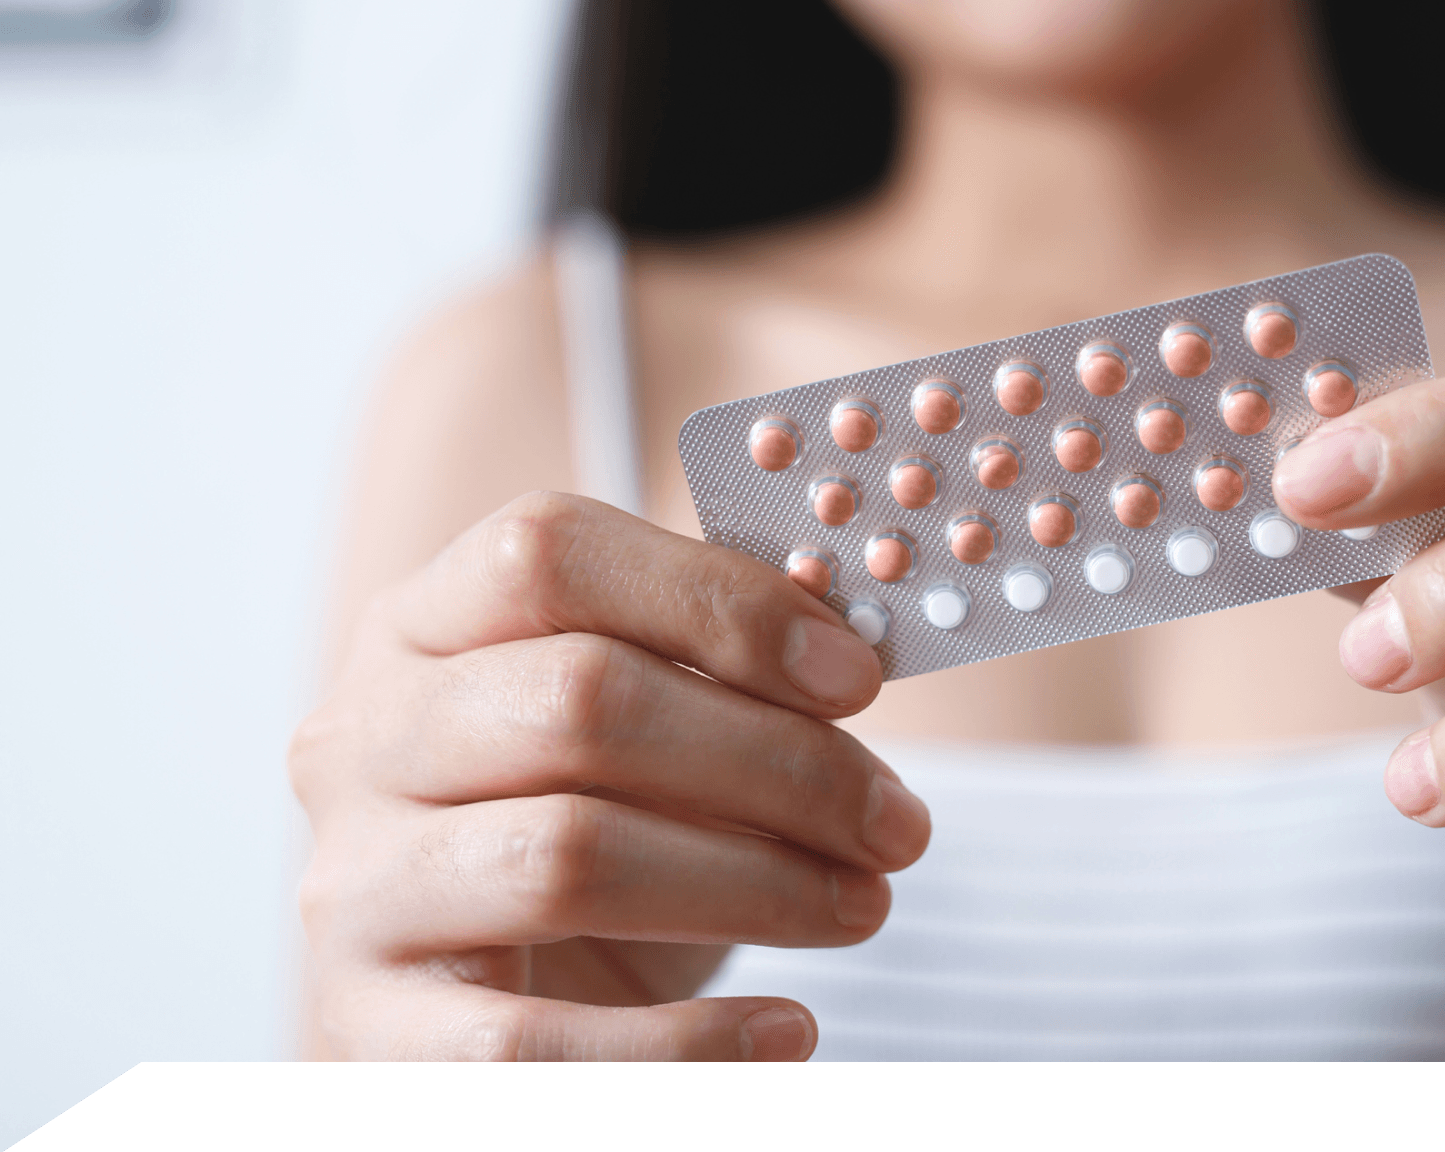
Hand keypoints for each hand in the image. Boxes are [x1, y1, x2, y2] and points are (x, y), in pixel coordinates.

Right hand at [290, 492, 928, 1059]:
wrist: (490, 1001)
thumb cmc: (595, 831)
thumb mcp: (645, 730)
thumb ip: (719, 673)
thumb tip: (848, 661)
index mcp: (422, 625)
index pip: (549, 553)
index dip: (720, 602)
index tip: (858, 678)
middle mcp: (361, 738)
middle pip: (579, 699)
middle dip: (778, 761)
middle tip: (898, 822)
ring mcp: (355, 883)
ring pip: (567, 855)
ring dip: (756, 885)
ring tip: (864, 907)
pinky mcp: (371, 1029)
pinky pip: (532, 1045)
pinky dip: (685, 1047)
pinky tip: (788, 1032)